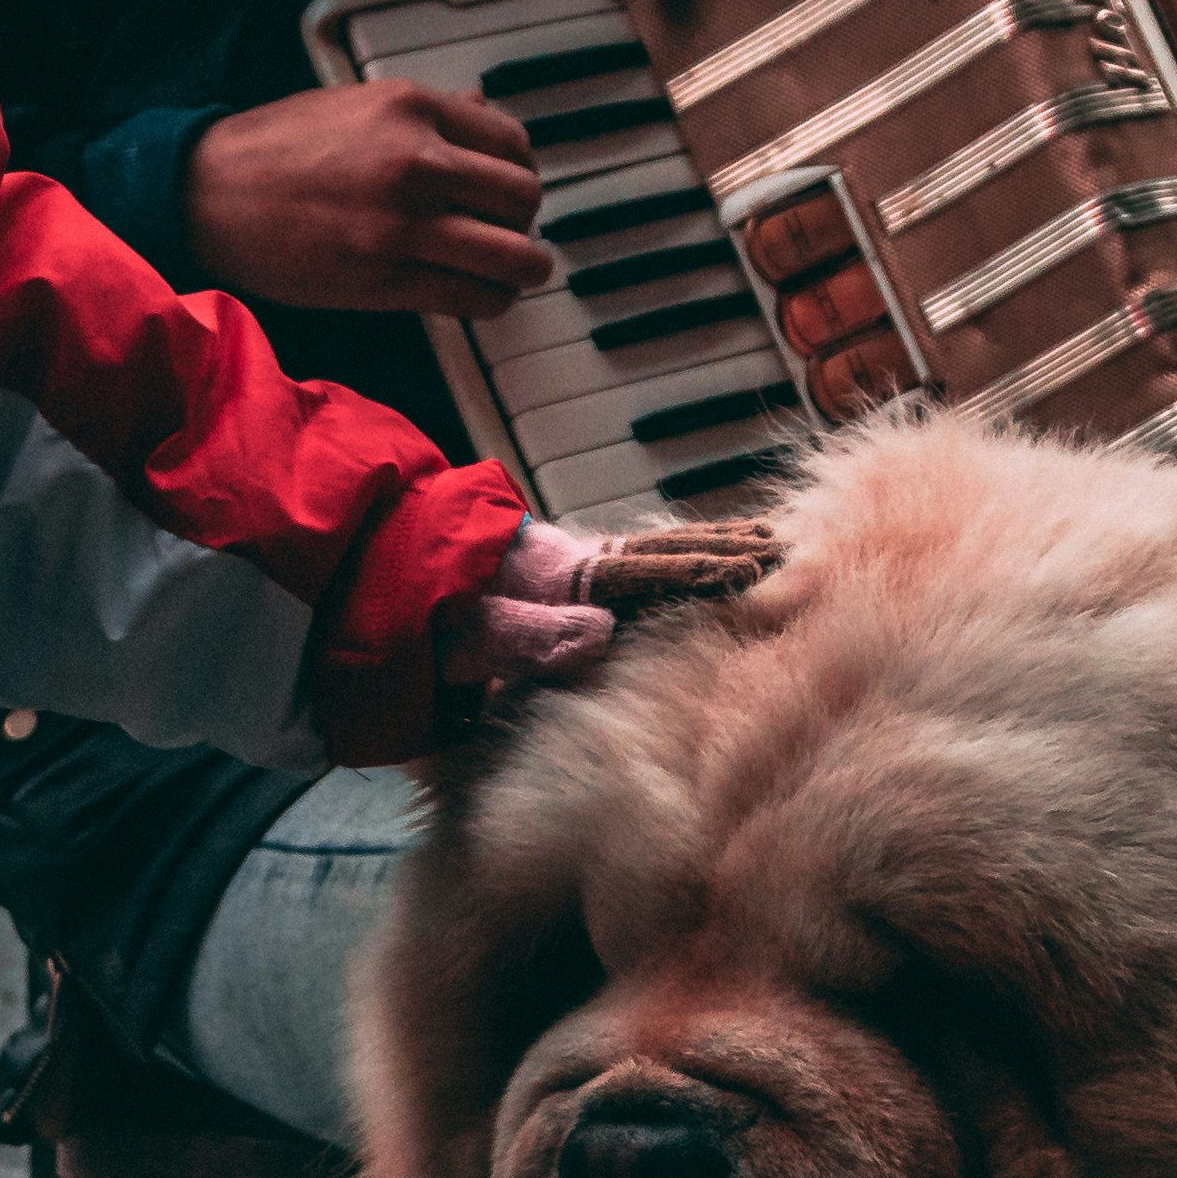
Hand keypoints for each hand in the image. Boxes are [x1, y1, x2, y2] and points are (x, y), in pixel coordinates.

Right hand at [180, 77, 552, 315]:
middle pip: (524, 198)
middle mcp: (416, 162)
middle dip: (524, 220)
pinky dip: (491, 301)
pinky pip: (475, 298)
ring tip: (511, 271)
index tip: (505, 189)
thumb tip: (483, 107)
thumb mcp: (356, 103)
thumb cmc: (277, 146)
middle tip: (506, 230)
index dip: (519, 171)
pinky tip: (478, 294)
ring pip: (514, 256)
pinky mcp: (385, 280)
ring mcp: (402, 225)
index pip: (514, 143)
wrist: (208, 193)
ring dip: (523, 268)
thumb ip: (426, 111)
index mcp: (411, 108)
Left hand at [438, 511, 785, 692]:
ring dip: (712, 544)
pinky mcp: (574, 575)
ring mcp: (577, 565)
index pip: (641, 571)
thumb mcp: (469, 632)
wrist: (394, 582)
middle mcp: (576, 562)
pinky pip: (643, 561)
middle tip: (782, 548)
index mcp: (559, 576)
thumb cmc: (431, 620)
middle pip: (661, 548)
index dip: (696, 570)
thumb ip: (527, 633)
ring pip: (657, 546)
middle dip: (722, 548)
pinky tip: (708, 556)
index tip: (752, 570)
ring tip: (767, 542)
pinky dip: (684, 553)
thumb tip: (602, 635)